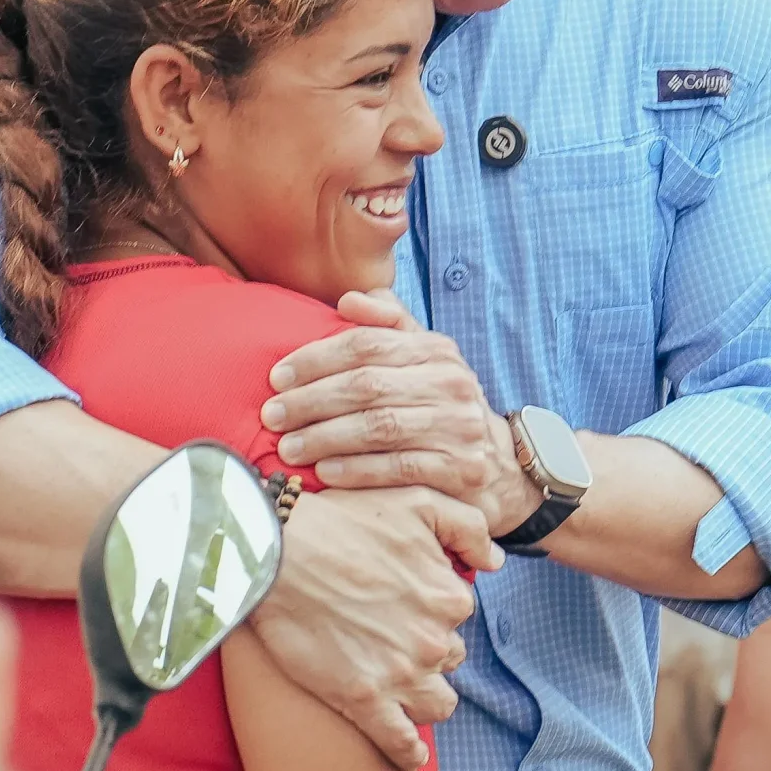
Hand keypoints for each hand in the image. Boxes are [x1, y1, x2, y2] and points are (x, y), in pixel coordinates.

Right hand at [247, 485, 491, 768]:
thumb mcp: (418, 502)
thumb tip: (495, 562)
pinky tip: (409, 752)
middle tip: (392, 637)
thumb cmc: (343, 521)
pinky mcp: (363, 701)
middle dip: (428, 651)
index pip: (458, 616)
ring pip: (436, 704)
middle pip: (448, 659)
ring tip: (400, 686)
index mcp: (450, 596)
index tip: (405, 602)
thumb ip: (469, 527)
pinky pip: (401, 742)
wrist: (277, 551)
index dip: (433, 610)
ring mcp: (400, 675)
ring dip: (424, 697)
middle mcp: (434, 641)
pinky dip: (407, 751)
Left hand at [264, 291, 538, 538]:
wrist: (498, 464)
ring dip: (326, 437)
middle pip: (368, 386)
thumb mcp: (423, 359)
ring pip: (379, 427)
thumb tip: (348, 299)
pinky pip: (399, 467)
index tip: (276, 376)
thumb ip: (388, 324)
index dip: (316, 358)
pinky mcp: (461, 468)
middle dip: (311, 400)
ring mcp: (459, 427)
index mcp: (436, 350)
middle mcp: (451, 383)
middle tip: (272, 415)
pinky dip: (357, 469)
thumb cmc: (441, 407)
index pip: (367, 344)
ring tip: (288, 447)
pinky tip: (325, 471)